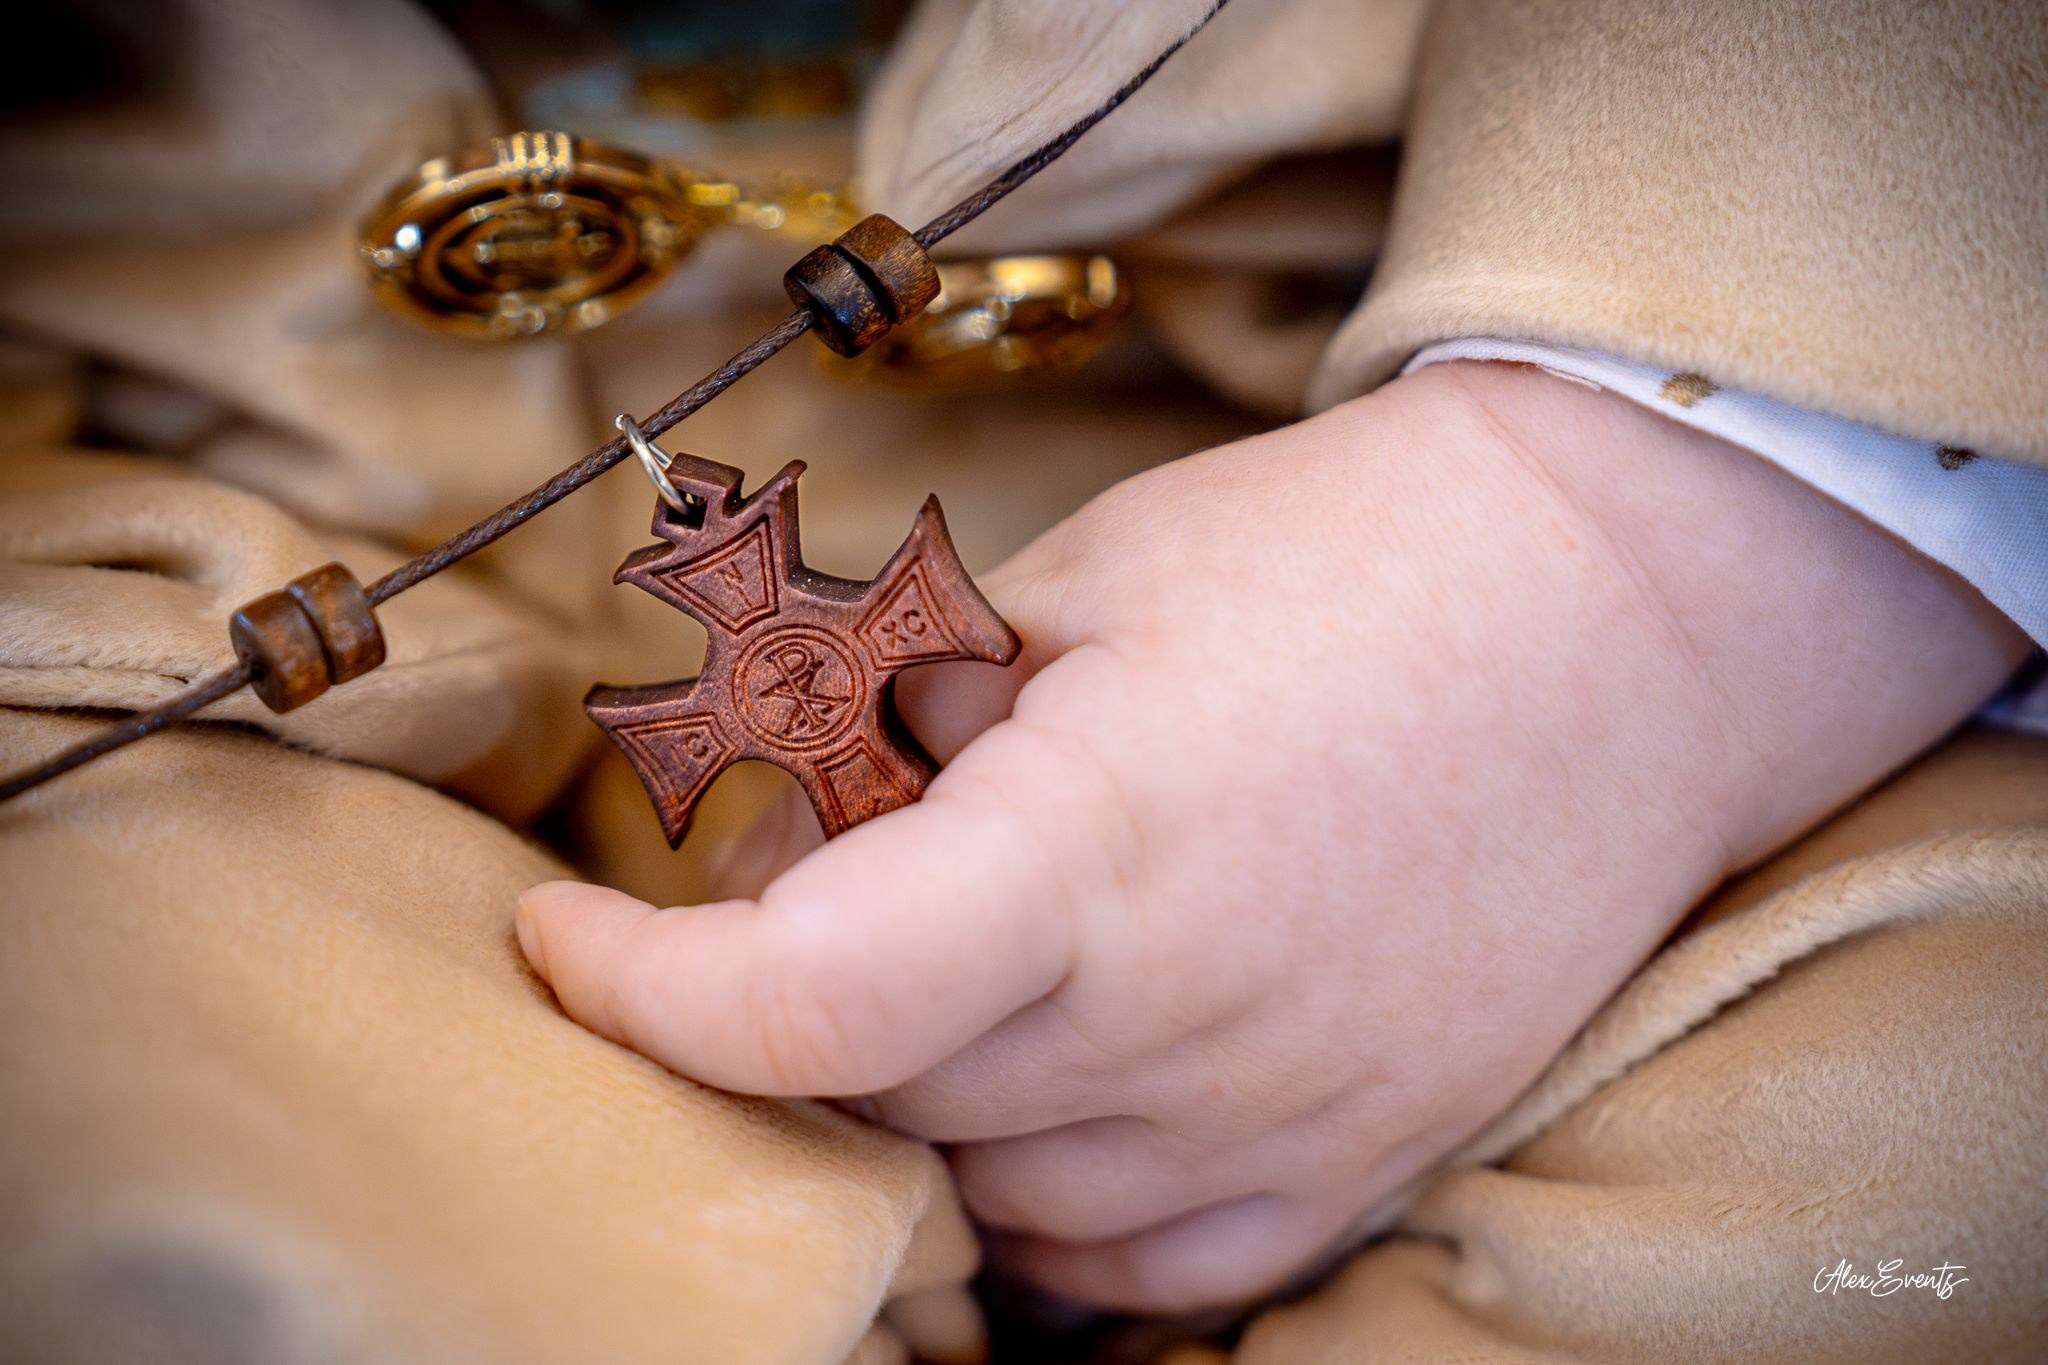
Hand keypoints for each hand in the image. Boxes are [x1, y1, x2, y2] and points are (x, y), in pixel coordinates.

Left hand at [518, 362, 2024, 1311]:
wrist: (1628, 620)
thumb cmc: (1353, 555)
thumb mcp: (1085, 585)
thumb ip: (907, 727)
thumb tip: (779, 835)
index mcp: (1098, 840)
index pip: (803, 1002)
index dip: (641, 989)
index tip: (570, 934)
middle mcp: (1182, 1018)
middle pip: (872, 1105)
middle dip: (773, 1015)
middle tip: (792, 892)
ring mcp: (1278, 1116)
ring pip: (985, 1201)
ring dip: (909, 1108)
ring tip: (943, 974)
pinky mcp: (1353, 1163)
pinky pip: (1127, 1267)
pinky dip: (1039, 1200)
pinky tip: (1046, 1089)